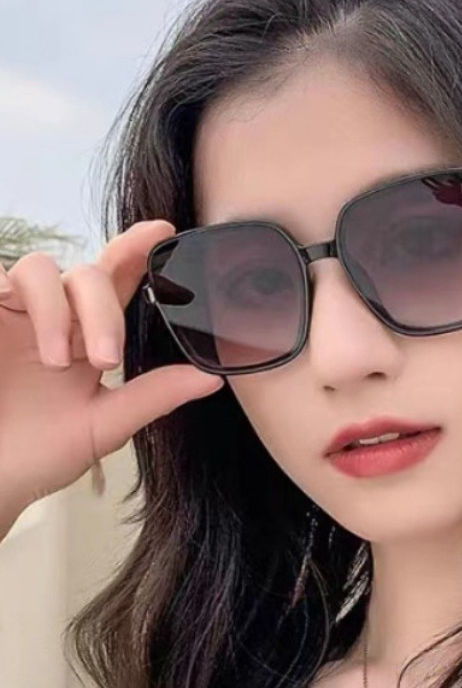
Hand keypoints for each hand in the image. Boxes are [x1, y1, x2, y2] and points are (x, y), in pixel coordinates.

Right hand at [0, 220, 223, 524]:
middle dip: (104, 311)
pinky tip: (10, 313)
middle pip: (88, 276)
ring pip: (39, 270)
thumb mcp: (101, 426)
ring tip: (59, 361)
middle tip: (106, 359)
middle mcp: (51, 317)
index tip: (163, 231)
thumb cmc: (34, 456)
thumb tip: (216, 377)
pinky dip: (7, 290)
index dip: (137, 250)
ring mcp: (10, 313)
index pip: (116, 283)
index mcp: (86, 338)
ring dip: (58, 309)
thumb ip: (153, 395)